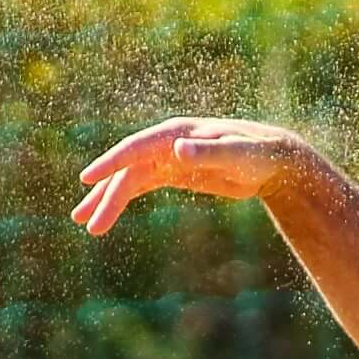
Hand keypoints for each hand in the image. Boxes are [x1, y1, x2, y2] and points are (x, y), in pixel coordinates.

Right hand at [73, 117, 324, 236]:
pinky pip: (141, 184)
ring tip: (87, 224)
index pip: (135, 148)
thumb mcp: (236, 154)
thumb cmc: (257, 153)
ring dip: (107, 200)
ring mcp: (168, 157)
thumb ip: (208, 151)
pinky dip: (123, 198)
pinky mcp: (174, 172)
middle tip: (84, 221)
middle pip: (127, 170)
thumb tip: (177, 149)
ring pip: (130, 179)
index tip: (87, 179)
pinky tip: (107, 213)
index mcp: (176, 134)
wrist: (274, 159)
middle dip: (105, 195)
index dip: (110, 163)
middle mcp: (167, 143)